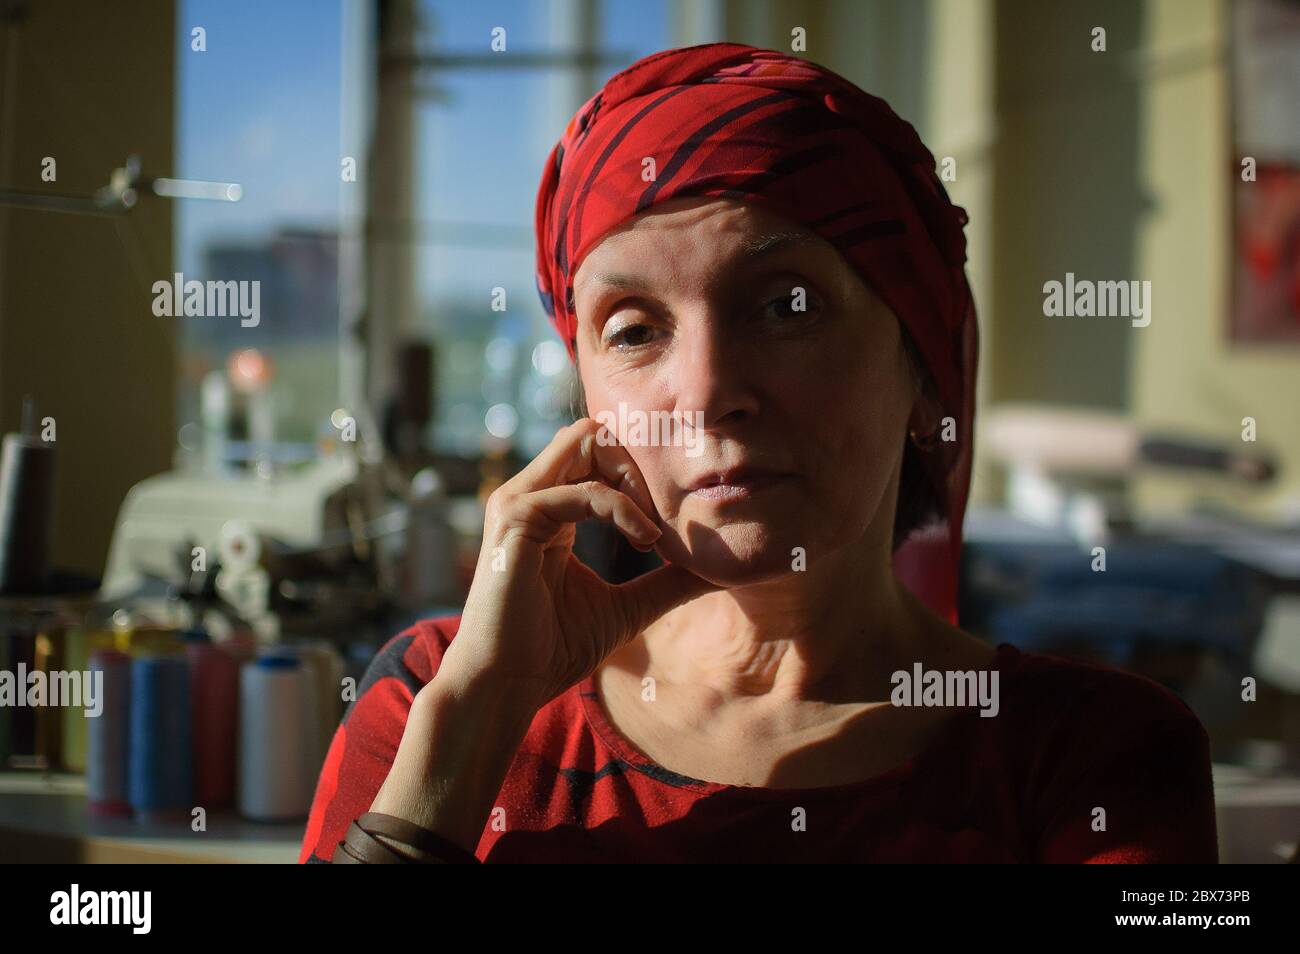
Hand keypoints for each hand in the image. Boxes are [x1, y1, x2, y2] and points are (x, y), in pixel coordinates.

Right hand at [438, 418, 720, 706]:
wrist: (508, 684)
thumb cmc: (555, 649)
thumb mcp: (628, 607)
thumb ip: (666, 583)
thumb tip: (721, 572)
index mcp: (552, 510)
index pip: (597, 453)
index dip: (640, 473)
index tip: (670, 519)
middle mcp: (531, 496)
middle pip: (591, 432)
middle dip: (637, 463)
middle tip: (663, 514)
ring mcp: (519, 502)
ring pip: (584, 440)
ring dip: (632, 478)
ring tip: (654, 528)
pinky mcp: (517, 518)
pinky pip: (583, 490)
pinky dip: (623, 508)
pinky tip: (646, 540)